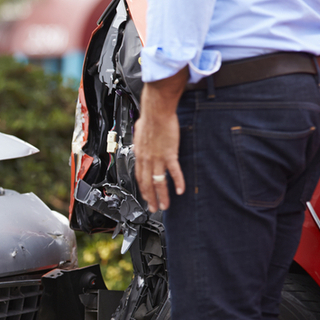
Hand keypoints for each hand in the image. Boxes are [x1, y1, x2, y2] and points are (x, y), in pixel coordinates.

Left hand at [134, 69, 187, 211]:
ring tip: (165, 205)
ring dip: (162, 195)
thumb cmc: (150, 118)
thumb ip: (141, 142)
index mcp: (140, 155)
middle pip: (147, 184)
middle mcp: (146, 159)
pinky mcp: (169, 154)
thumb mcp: (140, 133)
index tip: (145, 196)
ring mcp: (157, 158)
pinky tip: (180, 190)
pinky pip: (173, 171)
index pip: (139, 177)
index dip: (142, 189)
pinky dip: (177, 182)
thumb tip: (141, 142)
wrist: (157, 111)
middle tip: (153, 208)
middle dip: (150, 198)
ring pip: (158, 182)